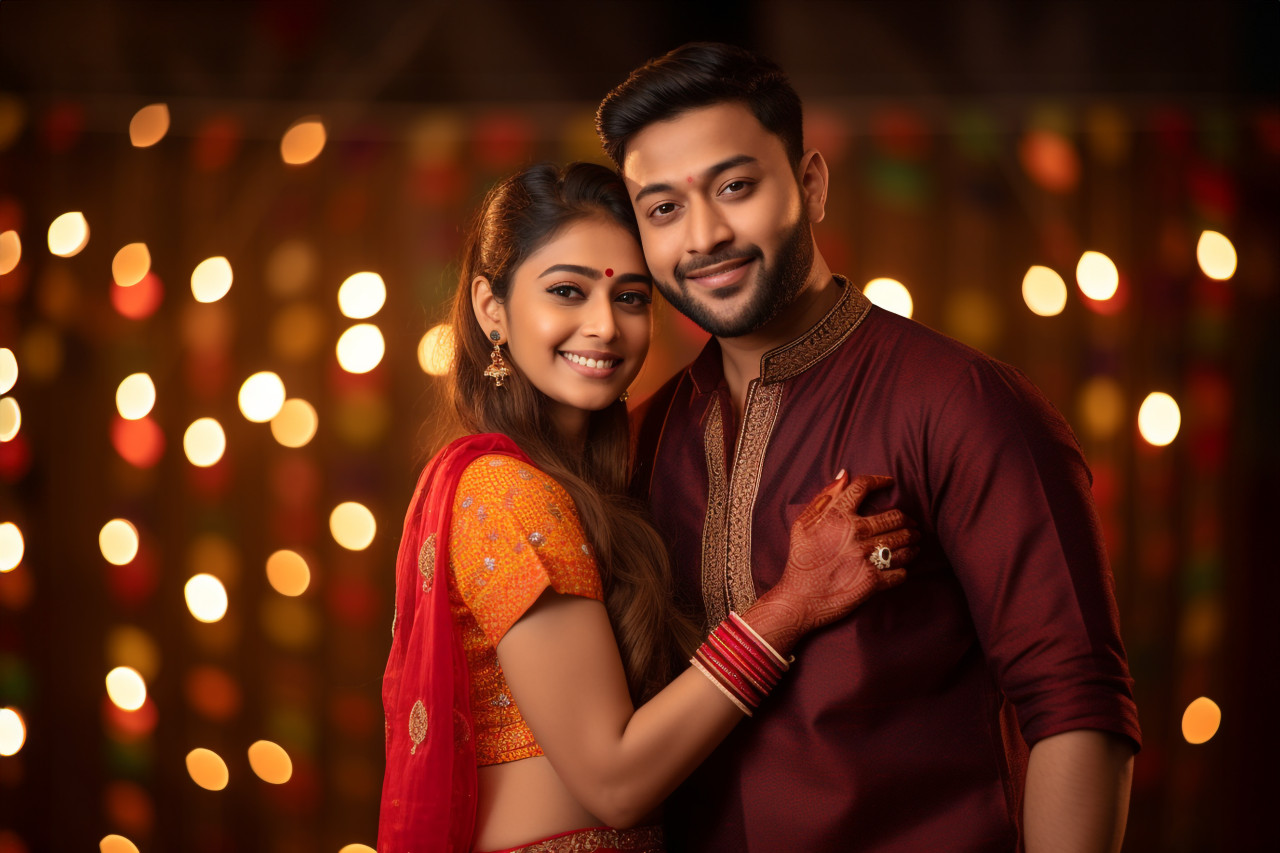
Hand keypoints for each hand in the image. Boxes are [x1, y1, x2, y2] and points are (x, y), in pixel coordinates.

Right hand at [744, 472, 918, 653]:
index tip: (890, 482)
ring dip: (912, 541)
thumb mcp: (802, 524)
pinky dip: (904, 569)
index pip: (863, 487)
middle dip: (907, 518)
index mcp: (836, 516)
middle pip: (895, 516)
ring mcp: (866, 557)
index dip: (880, 480)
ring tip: (914, 542)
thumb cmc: (800, 560)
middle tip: (911, 522)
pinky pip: (901, 572)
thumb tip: (844, 475)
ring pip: (903, 543)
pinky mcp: (873, 581)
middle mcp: (855, 533)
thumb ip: (824, 498)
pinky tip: (903, 567)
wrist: (798, 599)